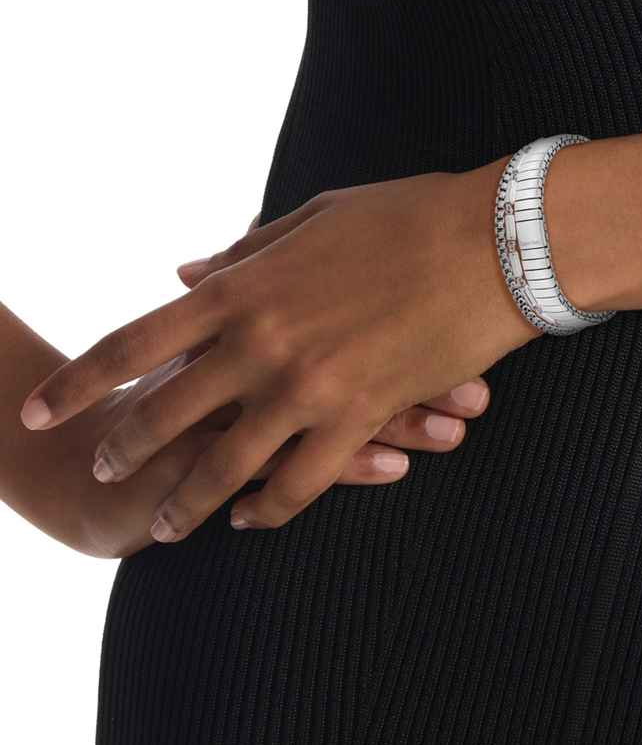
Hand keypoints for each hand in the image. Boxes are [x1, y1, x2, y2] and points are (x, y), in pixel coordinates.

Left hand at [20, 163, 534, 541]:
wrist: (493, 244)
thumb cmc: (407, 217)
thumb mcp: (313, 220)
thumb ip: (243, 255)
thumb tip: (184, 274)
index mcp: (242, 287)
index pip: (133, 341)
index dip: (78, 383)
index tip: (39, 412)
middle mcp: (260, 342)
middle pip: (164, 412)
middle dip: (123, 449)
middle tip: (100, 474)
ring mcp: (307, 387)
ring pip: (225, 465)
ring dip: (187, 501)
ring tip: (164, 527)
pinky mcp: (359, 418)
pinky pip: (299, 482)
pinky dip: (269, 508)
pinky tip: (252, 520)